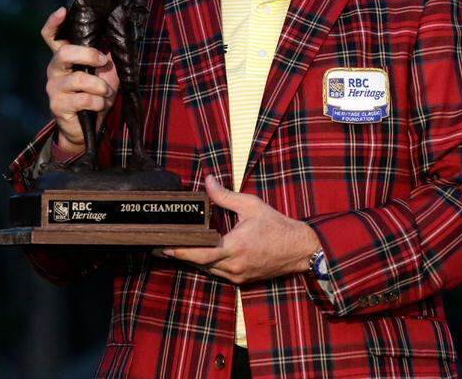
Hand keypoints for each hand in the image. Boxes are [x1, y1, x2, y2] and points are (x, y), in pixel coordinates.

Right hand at [41, 7, 118, 153]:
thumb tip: (118, 38)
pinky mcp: (57, 105)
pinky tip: (101, 104)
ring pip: (79, 79)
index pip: (51, 36)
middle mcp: (55, 69)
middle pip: (65, 52)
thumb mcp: (106, 73)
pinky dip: (98, 102)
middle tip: (104, 62)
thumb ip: (107, 56)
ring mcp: (54, 87)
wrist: (88, 128)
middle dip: (89, 55)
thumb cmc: (97, 94)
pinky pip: (83, 99)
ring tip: (107, 93)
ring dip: (100, 86)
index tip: (63, 10)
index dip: (54, 22)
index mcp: (64, 57)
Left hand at [154, 175, 319, 284]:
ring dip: (194, 260)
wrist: (300, 249)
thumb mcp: (250, 205)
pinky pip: (218, 273)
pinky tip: (200, 254)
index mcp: (235, 247)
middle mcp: (234, 266)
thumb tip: (208, 181)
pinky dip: (208, 264)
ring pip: (208, 270)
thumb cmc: (277, 225)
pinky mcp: (242, 280)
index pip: (200, 253)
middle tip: (162, 246)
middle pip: (199, 264)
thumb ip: (225, 196)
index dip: (180, 251)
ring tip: (177, 248)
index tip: (163, 246)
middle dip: (181, 255)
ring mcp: (238, 276)